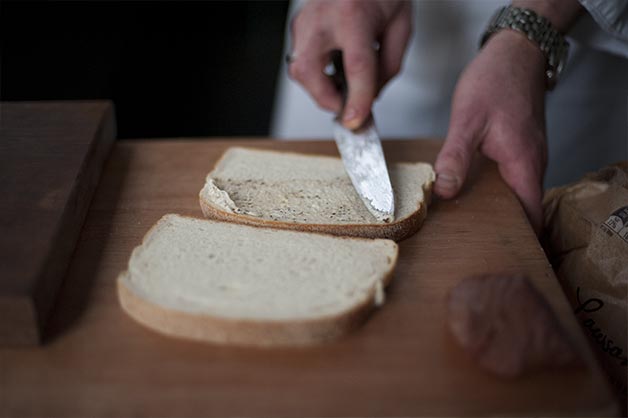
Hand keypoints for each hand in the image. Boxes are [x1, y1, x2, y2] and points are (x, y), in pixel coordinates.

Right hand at [288, 0, 411, 128]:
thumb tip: (373, 96)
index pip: (356, 66)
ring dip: (321, 88)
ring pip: (299, 71)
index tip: (358, 120)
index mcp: (353, 14)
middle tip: (347, 106)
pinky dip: (317, 75)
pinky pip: (301, 62)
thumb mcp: (399, 25)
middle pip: (309, 72)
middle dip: (326, 99)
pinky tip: (335, 70)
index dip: (357, 100)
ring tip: (344, 87)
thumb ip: (389, 66)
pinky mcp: (298, 27)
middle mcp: (322, 17)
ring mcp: (304, 22)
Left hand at [434, 30, 547, 233]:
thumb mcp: (468, 120)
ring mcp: (527, 156)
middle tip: (469, 242)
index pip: (529, 214)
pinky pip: (511, 179)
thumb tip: (443, 191)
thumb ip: (455, 157)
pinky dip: (494, 190)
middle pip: (523, 209)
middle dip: (501, 227)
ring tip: (465, 223)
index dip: (516, 237)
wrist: (514, 52)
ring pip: (516, 194)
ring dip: (495, 208)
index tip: (494, 251)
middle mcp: (531, 164)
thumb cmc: (495, 80)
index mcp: (523, 163)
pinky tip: (470, 191)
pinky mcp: (519, 149)